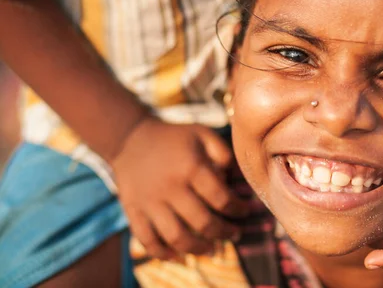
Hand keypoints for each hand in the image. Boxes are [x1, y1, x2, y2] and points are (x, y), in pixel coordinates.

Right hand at [111, 117, 247, 258]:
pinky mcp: (133, 211)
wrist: (131, 138)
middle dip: (224, 232)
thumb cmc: (174, 137)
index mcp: (192, 168)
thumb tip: (235, 177)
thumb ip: (223, 152)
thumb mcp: (202, 133)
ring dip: (198, 248)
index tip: (245, 211)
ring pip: (177, 237)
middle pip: (203, 223)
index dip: (238, 209)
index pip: (222, 199)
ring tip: (211, 247)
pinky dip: (162, 253)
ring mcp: (150, 202)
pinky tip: (177, 255)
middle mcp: (171, 188)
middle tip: (235, 233)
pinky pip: (148, 240)